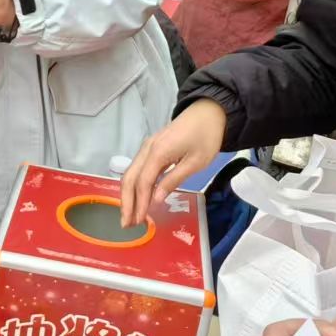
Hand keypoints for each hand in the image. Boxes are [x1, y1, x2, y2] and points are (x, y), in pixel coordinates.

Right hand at [119, 99, 227, 226]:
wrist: (209, 111)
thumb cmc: (206, 137)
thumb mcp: (195, 162)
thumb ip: (173, 180)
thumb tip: (156, 199)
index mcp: (158, 153)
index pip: (143, 183)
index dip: (139, 204)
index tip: (138, 221)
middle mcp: (147, 149)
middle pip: (129, 178)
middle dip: (126, 202)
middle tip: (126, 223)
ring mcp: (148, 147)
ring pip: (130, 173)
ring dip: (128, 195)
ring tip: (130, 214)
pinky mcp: (151, 147)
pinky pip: (137, 168)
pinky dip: (134, 185)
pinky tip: (138, 197)